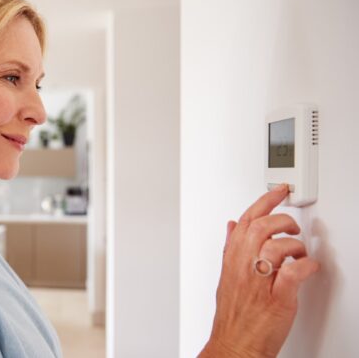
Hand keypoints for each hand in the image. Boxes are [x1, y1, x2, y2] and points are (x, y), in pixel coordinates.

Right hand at [199, 184, 319, 357]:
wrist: (235, 345)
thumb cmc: (233, 316)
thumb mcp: (226, 276)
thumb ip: (231, 248)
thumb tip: (232, 225)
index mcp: (232, 260)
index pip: (246, 221)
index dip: (264, 202)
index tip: (278, 191)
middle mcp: (244, 268)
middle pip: (261, 228)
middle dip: (283, 220)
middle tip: (293, 227)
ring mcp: (260, 283)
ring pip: (276, 247)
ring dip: (295, 246)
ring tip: (299, 253)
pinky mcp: (278, 299)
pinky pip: (293, 273)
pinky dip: (305, 266)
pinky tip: (308, 267)